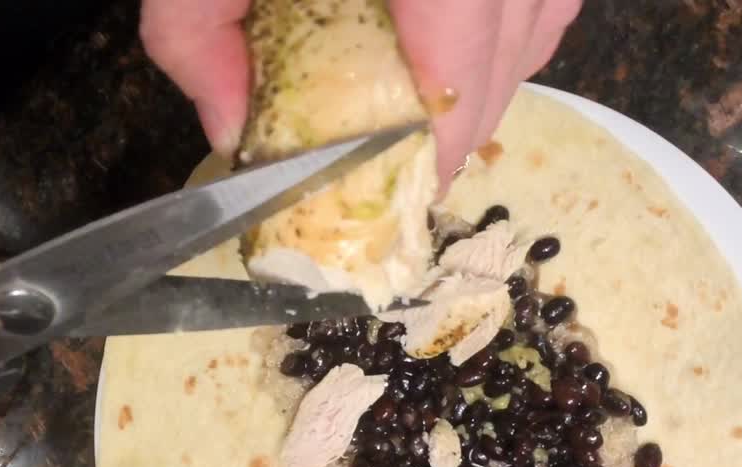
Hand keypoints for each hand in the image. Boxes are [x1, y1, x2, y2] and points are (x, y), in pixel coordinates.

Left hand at [140, 0, 582, 185]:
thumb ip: (194, 27)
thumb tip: (232, 126)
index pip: (464, 21)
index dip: (447, 113)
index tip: (419, 173)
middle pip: (520, 23)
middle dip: (472, 107)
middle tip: (423, 163)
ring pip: (547, 0)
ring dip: (503, 64)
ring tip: (442, 106)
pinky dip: (519, 13)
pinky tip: (468, 36)